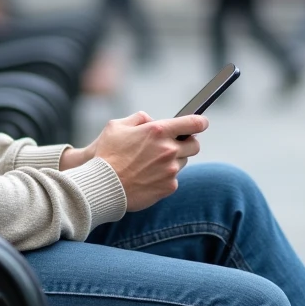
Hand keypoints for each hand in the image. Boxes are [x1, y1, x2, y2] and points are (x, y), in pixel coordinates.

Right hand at [91, 111, 207, 210]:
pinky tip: (148, 177)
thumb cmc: (107, 154)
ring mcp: (171, 170)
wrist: (103, 186)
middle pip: (195, 145)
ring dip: (173, 160)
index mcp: (158, 131)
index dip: (200, 122)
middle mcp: (169, 149)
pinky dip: (165, 177)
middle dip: (188, 143)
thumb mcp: (116, 126)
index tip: (201, 123)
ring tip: (152, 164)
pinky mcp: (169, 186)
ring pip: (183, 162)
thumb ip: (139, 119)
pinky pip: (173, 179)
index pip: (193, 123)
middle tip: (175, 144)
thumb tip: (151, 120)